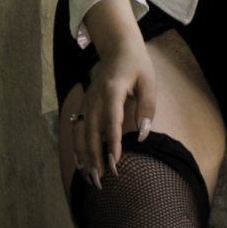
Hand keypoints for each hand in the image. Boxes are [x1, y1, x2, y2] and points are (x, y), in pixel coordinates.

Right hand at [72, 0, 158, 186]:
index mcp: (112, 89)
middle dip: (95, 157)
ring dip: (85, 156)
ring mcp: (87, 101)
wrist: (117, 47)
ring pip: (81, 133)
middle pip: (92, 131)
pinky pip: (77, 129)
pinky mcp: (85, 106)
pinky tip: (81, 165)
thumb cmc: (136, 65)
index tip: (115, 162)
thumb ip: (146, 109)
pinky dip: (78, 148)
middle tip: (102, 180)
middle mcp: (95, 97)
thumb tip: (142, 136)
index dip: (113, 142)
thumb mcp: (149, 83)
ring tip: (91, 178)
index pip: (111, 119)